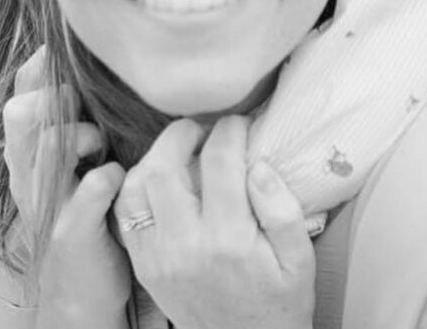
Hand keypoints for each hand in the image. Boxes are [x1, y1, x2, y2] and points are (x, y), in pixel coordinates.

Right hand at [2, 47, 130, 327]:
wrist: (82, 292)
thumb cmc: (87, 211)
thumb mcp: (76, 161)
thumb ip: (77, 116)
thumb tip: (89, 62)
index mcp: (31, 155)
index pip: (21, 102)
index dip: (34, 74)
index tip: (54, 50)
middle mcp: (32, 177)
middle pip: (22, 123)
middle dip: (45, 100)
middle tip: (72, 91)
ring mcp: (50, 207)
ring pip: (46, 156)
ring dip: (73, 137)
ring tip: (97, 138)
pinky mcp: (74, 235)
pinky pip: (85, 200)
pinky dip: (100, 182)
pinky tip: (116, 173)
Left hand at [115, 115, 314, 328]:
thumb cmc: (279, 303)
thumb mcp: (300, 259)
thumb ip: (282, 209)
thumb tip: (258, 165)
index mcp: (228, 239)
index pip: (219, 162)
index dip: (229, 129)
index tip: (241, 123)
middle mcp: (185, 246)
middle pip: (164, 167)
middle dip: (183, 133)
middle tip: (204, 127)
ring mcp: (158, 257)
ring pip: (136, 187)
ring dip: (154, 157)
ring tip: (181, 149)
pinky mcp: (145, 266)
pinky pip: (126, 214)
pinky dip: (138, 186)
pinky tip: (163, 179)